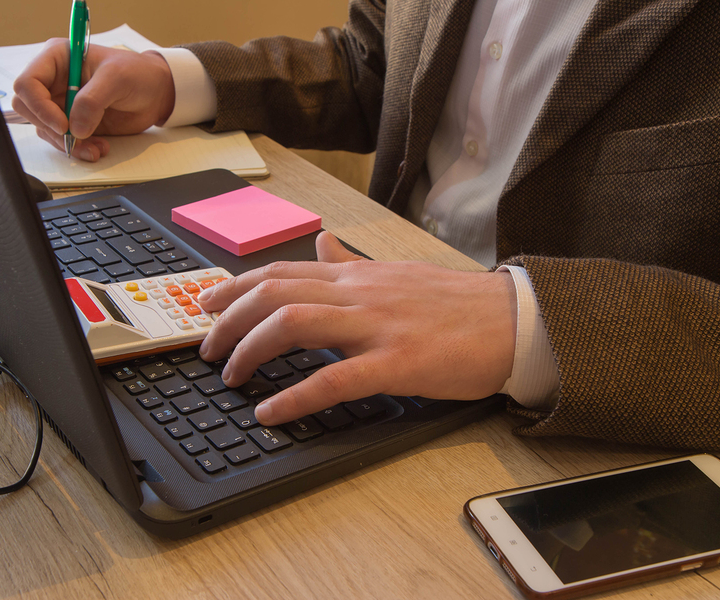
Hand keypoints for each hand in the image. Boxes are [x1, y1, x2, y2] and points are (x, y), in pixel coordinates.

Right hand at [12, 40, 175, 161]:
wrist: (155, 93)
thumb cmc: (137, 74)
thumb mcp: (117, 79)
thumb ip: (93, 101)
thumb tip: (75, 128)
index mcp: (56, 59)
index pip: (27, 83)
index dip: (40, 107)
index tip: (63, 125)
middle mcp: (53, 80)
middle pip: (28, 108)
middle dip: (51, 128)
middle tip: (76, 137)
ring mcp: (61, 103)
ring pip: (44, 128)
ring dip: (68, 143)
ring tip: (96, 147)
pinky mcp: (72, 122)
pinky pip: (62, 140)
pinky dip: (78, 149)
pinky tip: (98, 148)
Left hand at [197, 232, 517, 425]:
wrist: (513, 320)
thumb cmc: (457, 304)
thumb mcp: (396, 275)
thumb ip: (351, 265)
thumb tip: (321, 245)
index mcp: (357, 277)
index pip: (281, 273)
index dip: (235, 287)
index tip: (207, 304)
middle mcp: (359, 294)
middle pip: (274, 294)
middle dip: (229, 321)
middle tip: (206, 349)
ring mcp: (377, 326)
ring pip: (293, 325)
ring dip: (250, 350)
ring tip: (230, 376)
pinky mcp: (397, 363)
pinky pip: (335, 380)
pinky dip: (295, 397)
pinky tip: (272, 412)